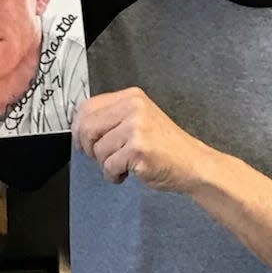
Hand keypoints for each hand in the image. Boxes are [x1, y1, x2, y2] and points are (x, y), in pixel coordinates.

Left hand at [72, 87, 203, 192]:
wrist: (193, 163)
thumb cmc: (164, 145)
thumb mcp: (139, 118)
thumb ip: (113, 117)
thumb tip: (79, 127)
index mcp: (131, 97)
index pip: (88, 107)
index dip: (78, 128)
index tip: (81, 141)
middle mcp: (133, 108)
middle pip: (87, 128)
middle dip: (89, 148)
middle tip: (103, 157)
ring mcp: (136, 128)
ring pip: (98, 150)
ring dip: (106, 164)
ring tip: (125, 164)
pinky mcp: (138, 149)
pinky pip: (109, 166)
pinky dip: (114, 175)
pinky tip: (130, 172)